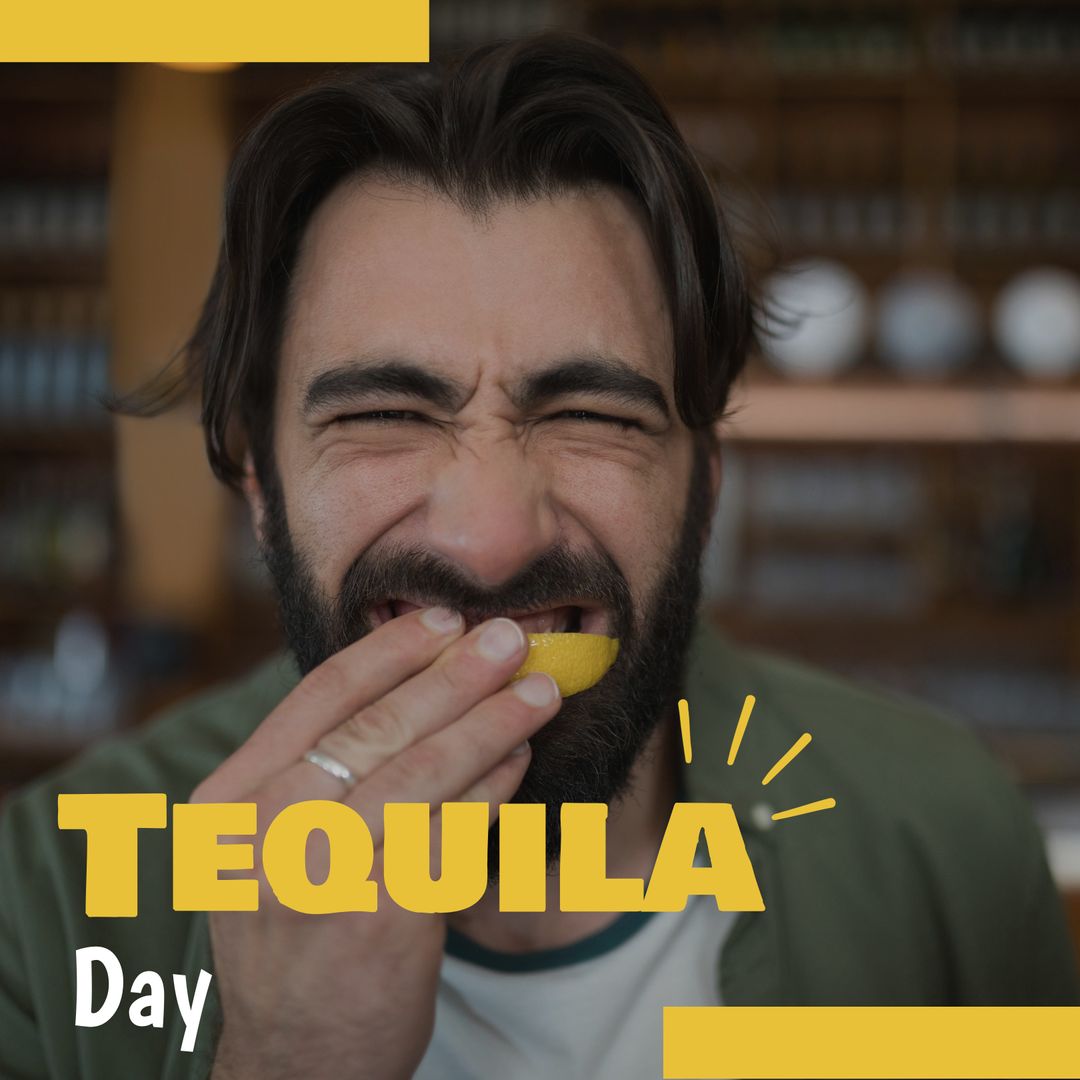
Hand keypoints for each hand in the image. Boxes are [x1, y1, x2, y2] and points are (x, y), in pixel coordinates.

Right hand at [191, 609, 560, 1079]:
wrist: (296, 1059)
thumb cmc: (296, 936)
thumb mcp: (266, 849)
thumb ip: (317, 773)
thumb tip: (419, 683)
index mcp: (228, 803)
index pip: (316, 699)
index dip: (388, 651)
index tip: (441, 620)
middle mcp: (262, 835)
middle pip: (376, 727)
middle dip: (454, 674)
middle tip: (507, 639)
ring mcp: (319, 877)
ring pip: (422, 770)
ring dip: (491, 721)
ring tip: (538, 690)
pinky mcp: (382, 916)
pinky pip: (454, 828)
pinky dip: (494, 786)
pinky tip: (521, 759)